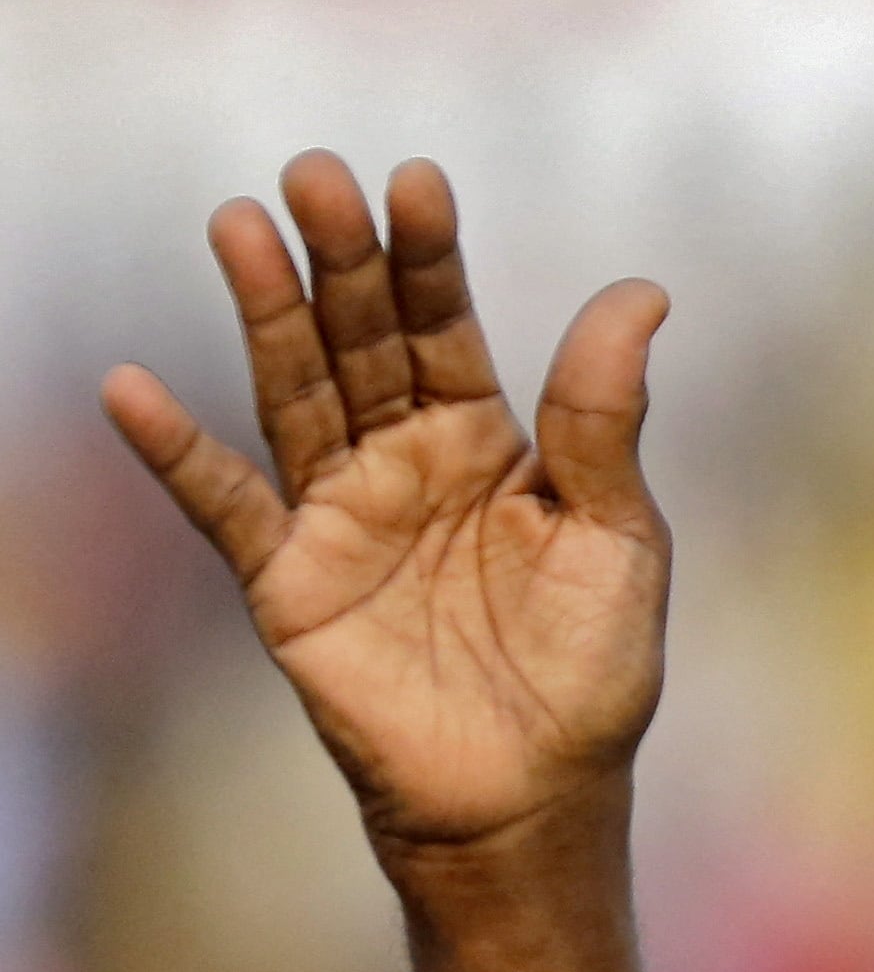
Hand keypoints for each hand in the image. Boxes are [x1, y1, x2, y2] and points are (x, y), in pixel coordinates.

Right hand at [101, 152, 671, 851]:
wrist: (538, 796)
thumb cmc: (590, 672)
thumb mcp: (617, 538)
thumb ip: (604, 421)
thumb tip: (643, 292)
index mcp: (490, 442)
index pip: (447, 327)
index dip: (430, 258)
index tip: (416, 182)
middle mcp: (406, 461)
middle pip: (363, 340)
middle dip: (340, 259)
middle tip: (314, 175)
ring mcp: (342, 514)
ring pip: (295, 393)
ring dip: (264, 313)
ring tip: (239, 225)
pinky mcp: (290, 581)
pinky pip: (225, 506)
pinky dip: (177, 452)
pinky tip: (132, 388)